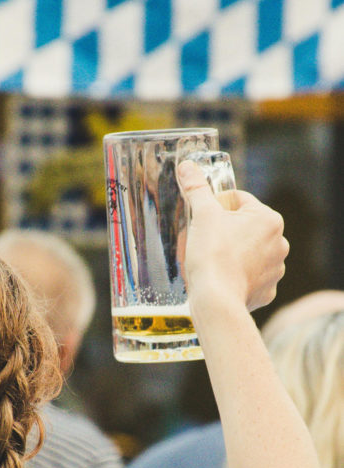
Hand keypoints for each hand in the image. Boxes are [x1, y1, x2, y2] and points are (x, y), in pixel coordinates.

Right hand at [177, 159, 288, 313]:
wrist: (217, 300)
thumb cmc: (212, 255)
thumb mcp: (202, 215)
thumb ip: (196, 188)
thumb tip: (187, 167)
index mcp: (268, 219)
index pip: (238, 199)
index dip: (215, 205)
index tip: (202, 218)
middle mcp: (279, 242)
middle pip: (244, 226)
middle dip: (223, 230)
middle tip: (203, 240)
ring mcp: (275, 269)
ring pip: (248, 251)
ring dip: (232, 252)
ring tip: (212, 261)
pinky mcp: (267, 290)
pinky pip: (250, 276)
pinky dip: (237, 275)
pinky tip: (222, 278)